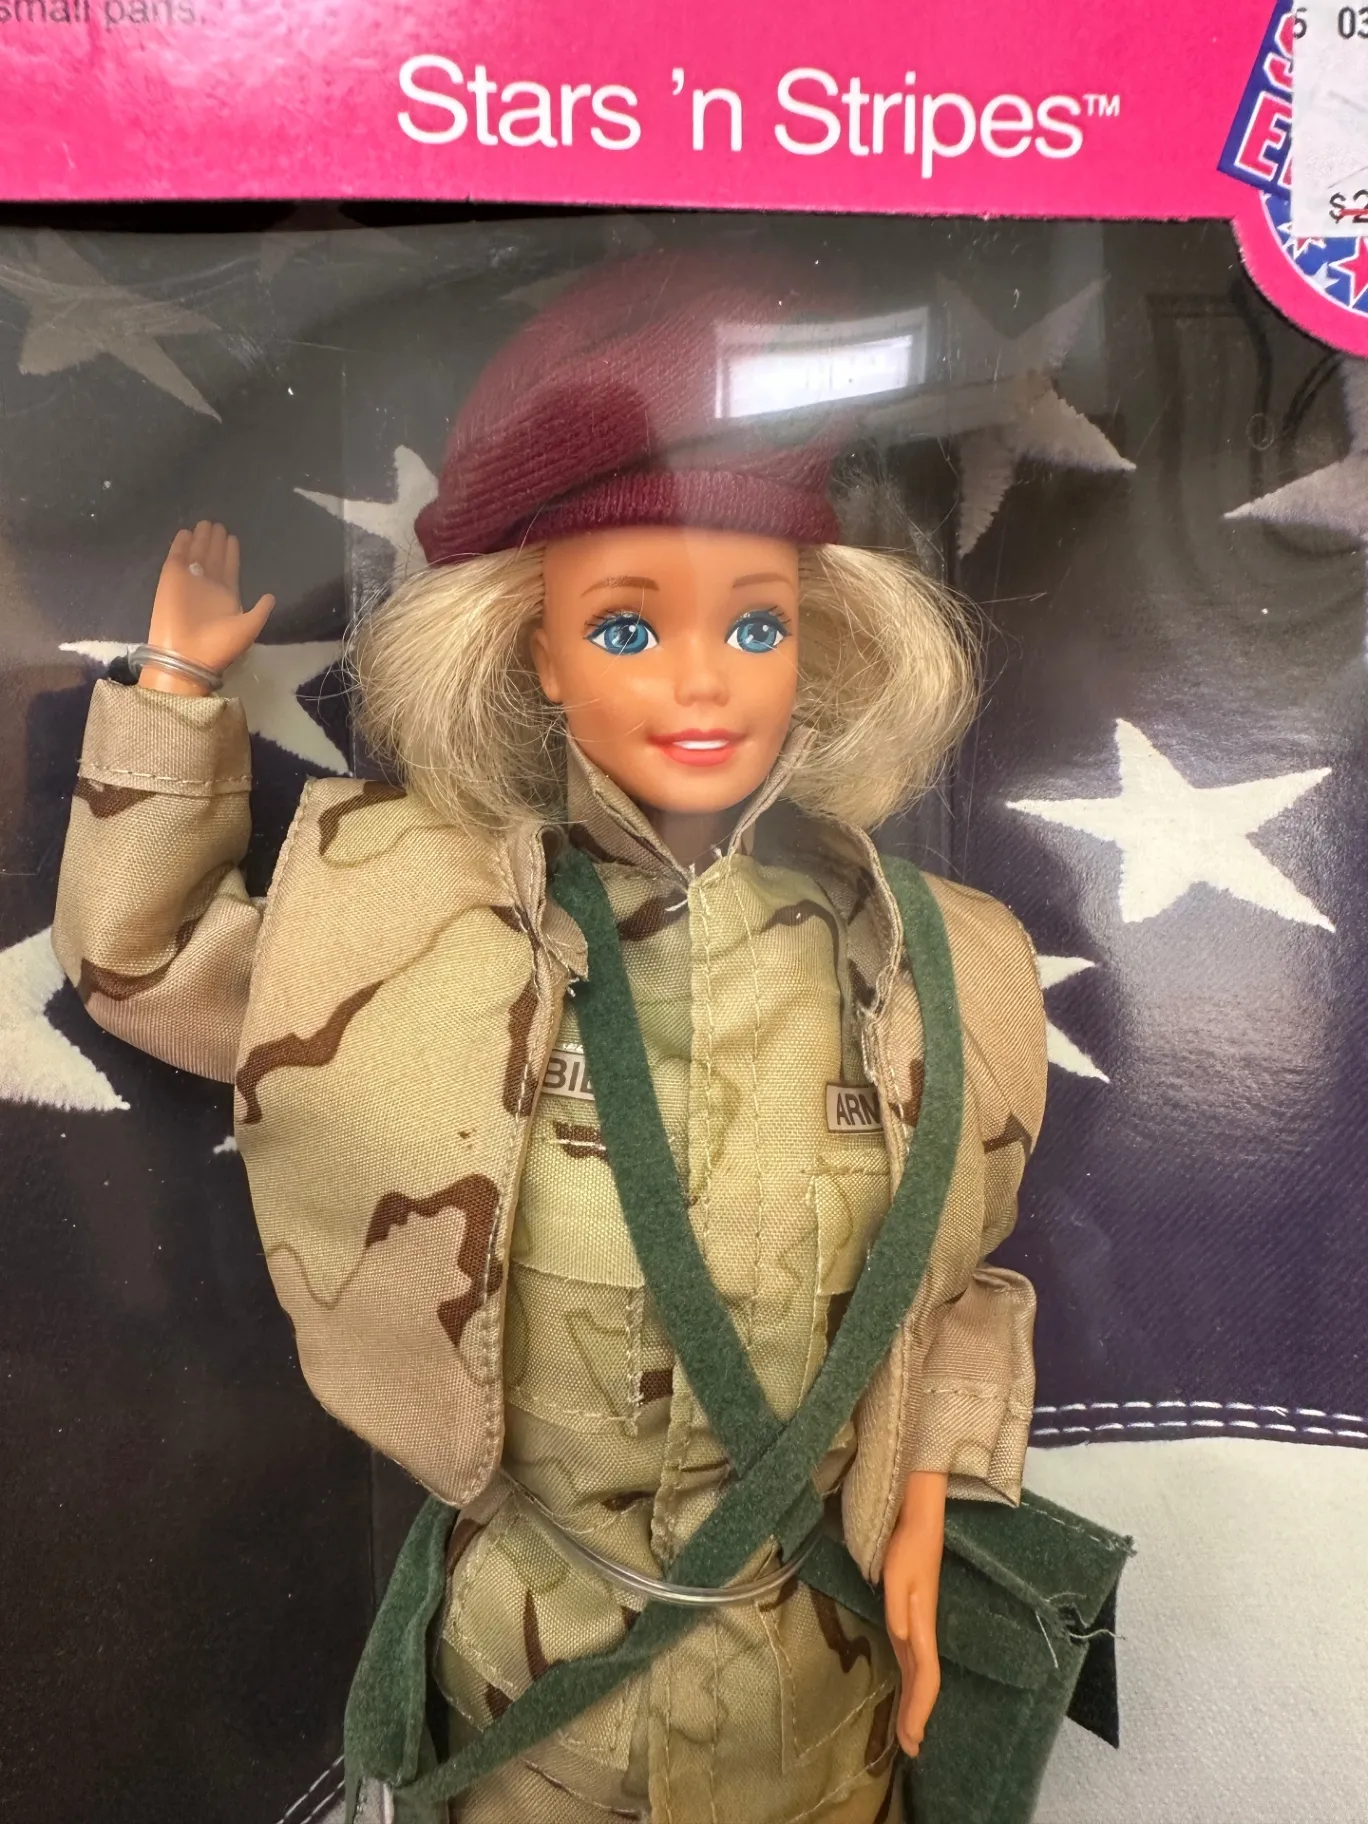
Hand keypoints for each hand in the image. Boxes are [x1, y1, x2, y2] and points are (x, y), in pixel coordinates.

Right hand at [139, 521, 274, 695]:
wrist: (188, 656)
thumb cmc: (219, 645)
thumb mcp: (249, 628)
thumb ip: (260, 610)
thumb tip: (271, 596)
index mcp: (227, 596)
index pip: (229, 568)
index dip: (231, 553)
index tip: (233, 538)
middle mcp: (208, 585)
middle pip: (213, 557)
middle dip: (216, 541)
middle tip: (218, 524)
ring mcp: (189, 580)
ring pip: (197, 553)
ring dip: (201, 538)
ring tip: (206, 523)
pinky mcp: (171, 577)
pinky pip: (177, 555)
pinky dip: (181, 544)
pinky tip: (186, 532)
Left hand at [882, 1470, 947, 1755]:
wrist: (919, 1524)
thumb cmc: (907, 1547)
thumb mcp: (899, 1575)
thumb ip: (898, 1606)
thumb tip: (900, 1637)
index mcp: (921, 1627)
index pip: (924, 1677)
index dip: (919, 1709)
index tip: (913, 1739)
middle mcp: (922, 1632)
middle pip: (923, 1682)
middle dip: (917, 1715)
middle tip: (910, 1749)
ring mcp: (918, 1626)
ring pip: (918, 1674)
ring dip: (914, 1703)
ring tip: (907, 1733)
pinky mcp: (912, 1618)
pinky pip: (913, 1661)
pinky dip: (910, 1683)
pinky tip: (905, 1690)